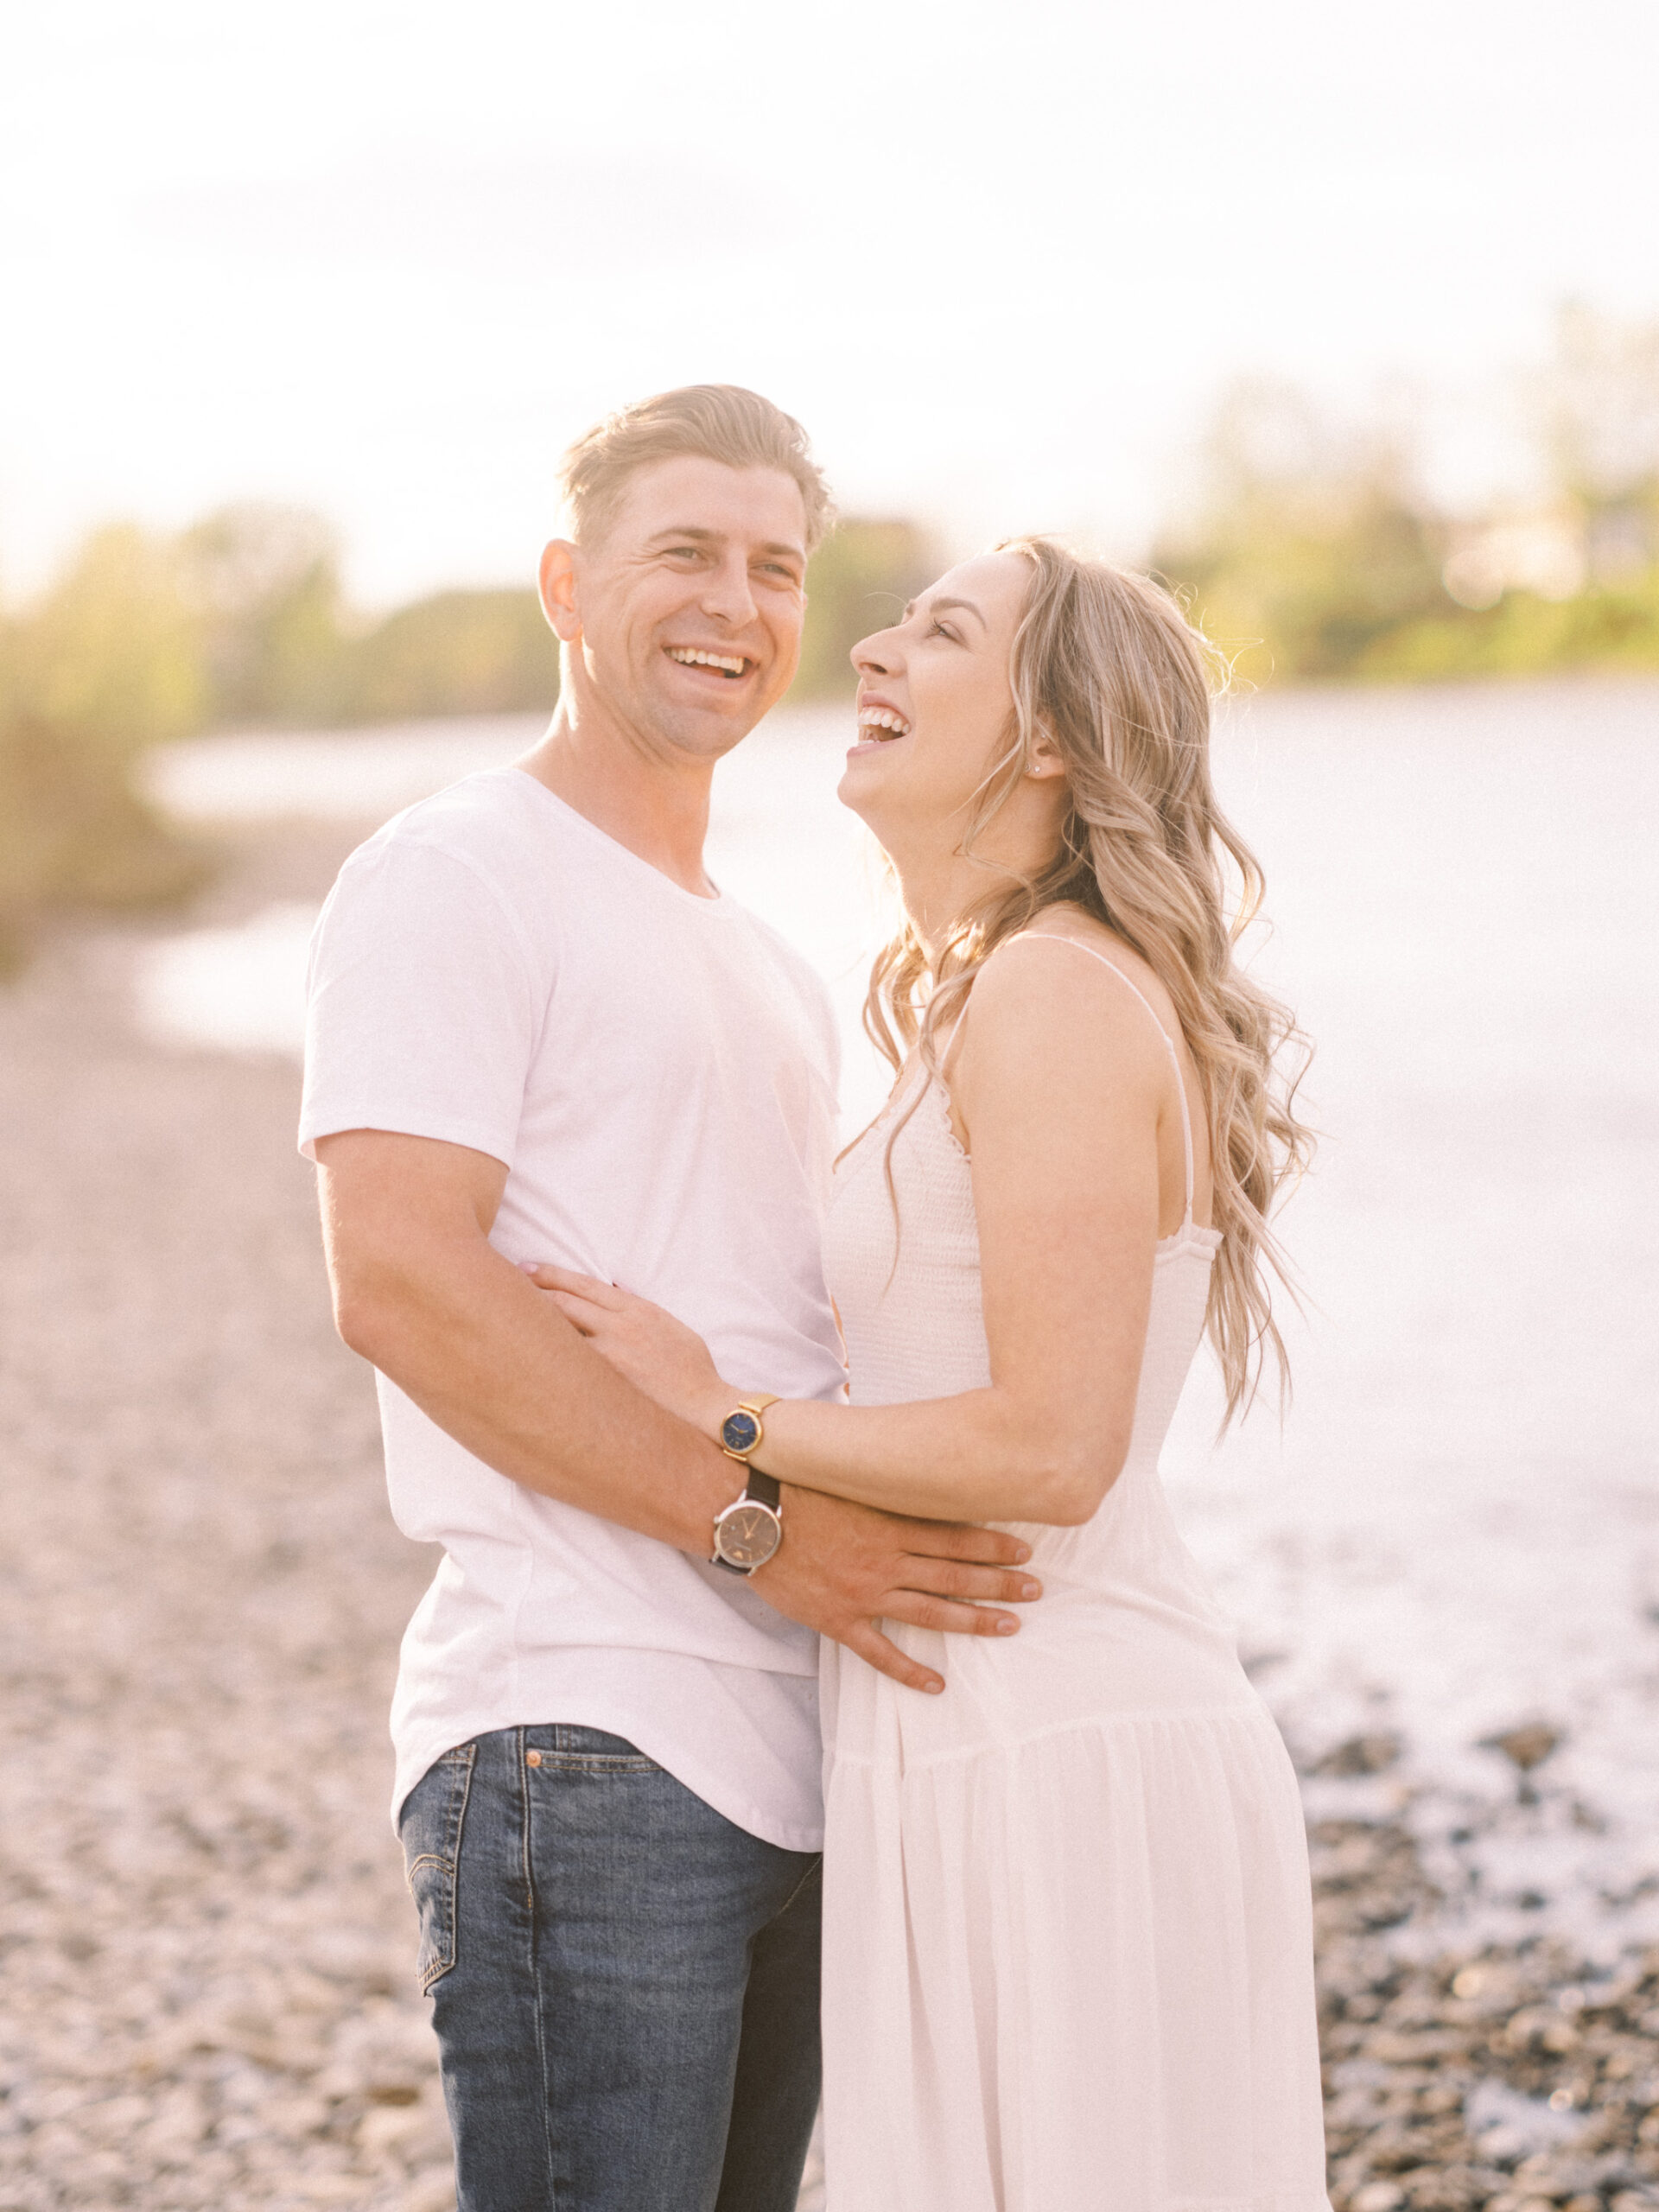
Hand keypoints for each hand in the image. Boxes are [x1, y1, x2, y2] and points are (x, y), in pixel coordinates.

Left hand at [522, 1266, 730, 1436]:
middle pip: (563, 1301)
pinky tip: (521, 1357)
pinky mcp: (603, 1383)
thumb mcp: (675, 1328)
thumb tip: (617, 1291)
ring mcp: (609, 1355)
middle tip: (504, 1286)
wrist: (704, 1409)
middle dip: (532, 1291)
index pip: (584, 1285)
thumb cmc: (694, 1372)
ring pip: (559, 1331)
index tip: (528, 1268)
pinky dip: (544, 1356)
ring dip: (531, 1321)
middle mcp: (620, 1327)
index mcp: (638, 1310)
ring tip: (503, 1316)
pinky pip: (566, 1364)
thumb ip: (642, 1308)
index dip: (552, 1274)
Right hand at [755, 1485, 1041, 1694]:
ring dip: (974, 1620)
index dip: (994, 1543)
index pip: (955, 1534)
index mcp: (889, 1520)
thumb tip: (914, 1459)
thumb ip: (882, 1476)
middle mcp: (885, 1558)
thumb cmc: (793, 1485)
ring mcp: (864, 1592)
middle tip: (1036, 1589)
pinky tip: (937, 1684)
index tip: (1026, 1549)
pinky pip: (880, 1653)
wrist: (747, 1515)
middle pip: (955, 1574)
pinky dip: (910, 1671)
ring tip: (1009, 1625)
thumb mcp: (846, 1471)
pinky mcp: (838, 1619)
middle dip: (1000, 1582)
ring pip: (931, 1612)